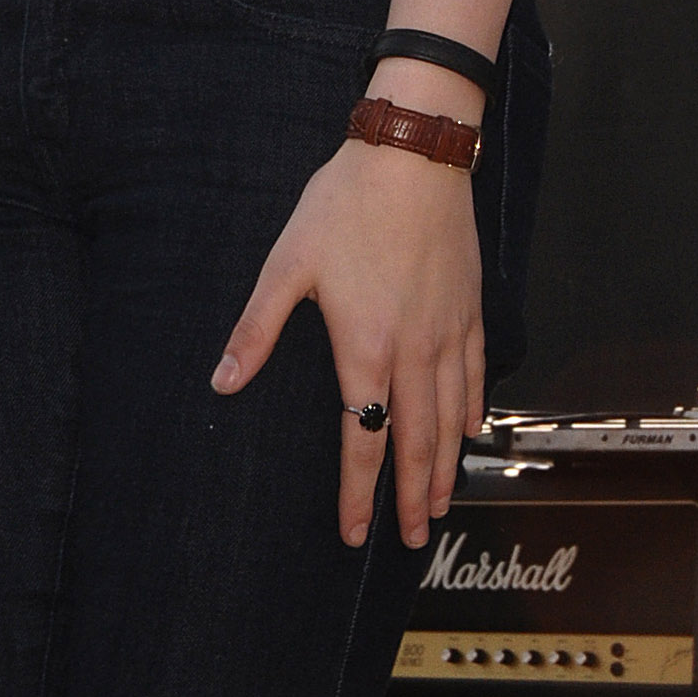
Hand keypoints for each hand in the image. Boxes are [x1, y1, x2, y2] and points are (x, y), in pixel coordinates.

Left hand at [211, 140, 484, 548]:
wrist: (413, 156)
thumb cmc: (345, 203)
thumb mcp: (288, 262)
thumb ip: (257, 328)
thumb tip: (222, 381)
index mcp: (364, 345)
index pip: (362, 438)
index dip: (358, 492)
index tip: (355, 531)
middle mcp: (412, 350)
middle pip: (414, 442)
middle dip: (411, 498)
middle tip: (410, 540)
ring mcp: (447, 331)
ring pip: (450, 419)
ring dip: (445, 467)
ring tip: (439, 505)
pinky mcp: (470, 308)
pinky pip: (475, 375)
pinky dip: (472, 411)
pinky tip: (468, 433)